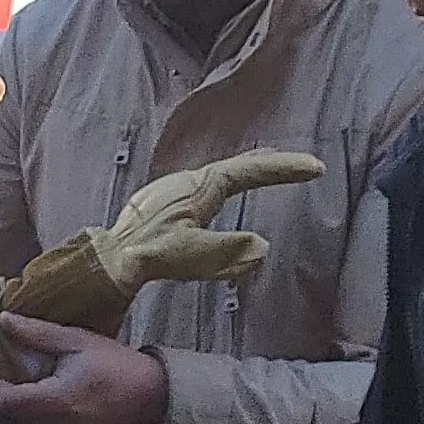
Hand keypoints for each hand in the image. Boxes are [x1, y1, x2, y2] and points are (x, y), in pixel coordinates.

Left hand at [0, 313, 166, 423]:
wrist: (157, 403)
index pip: (4, 400)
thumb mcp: (77, 341)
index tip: (10, 365)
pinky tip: (64, 401)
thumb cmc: (118, 367)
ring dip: (30, 405)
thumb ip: (37, 333)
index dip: (1, 381)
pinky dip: (44, 418)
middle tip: (32, 371)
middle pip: (12, 414)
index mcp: (54, 402)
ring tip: (51, 384)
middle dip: (15, 392)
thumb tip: (4, 321)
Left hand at [106, 149, 320, 279]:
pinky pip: (208, 185)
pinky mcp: (166, 202)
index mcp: (201, 188)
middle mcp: (190, 182)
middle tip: (301, 167)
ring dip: (251, 172)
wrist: (109, 258)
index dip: (285, 169)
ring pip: (223, 174)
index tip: (315, 168)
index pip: (251, 171)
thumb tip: (262, 246)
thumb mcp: (194, 256)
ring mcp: (176, 190)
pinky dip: (229, 184)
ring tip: (273, 172)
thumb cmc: (149, 255)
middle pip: (240, 166)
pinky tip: (225, 194)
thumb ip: (229, 252)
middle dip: (272, 166)